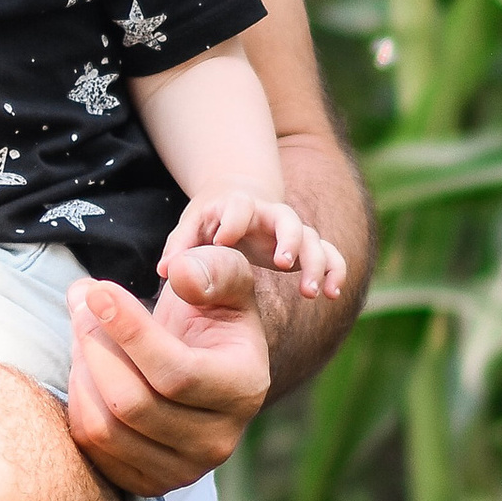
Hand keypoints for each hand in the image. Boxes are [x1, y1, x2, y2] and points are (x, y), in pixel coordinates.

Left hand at [65, 252, 268, 497]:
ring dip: (81, 370)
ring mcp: (183, 469)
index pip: (176, 372)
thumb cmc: (211, 318)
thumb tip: (183, 275)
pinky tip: (86, 366)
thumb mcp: (225, 282)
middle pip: (132, 403)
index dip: (129, 330)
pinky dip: (77, 401)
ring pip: (105, 428)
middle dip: (95, 346)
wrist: (204, 366)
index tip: (97, 290)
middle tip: (82, 304)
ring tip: (83, 329)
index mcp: (244, 389)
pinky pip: (92, 448)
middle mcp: (219, 441)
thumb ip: (214, 268)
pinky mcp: (147, 482)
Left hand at [160, 190, 347, 303]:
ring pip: (312, 239)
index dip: (234, 221)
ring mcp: (290, 230)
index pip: (240, 207)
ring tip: (311, 292)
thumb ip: (180, 246)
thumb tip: (166, 270)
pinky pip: (330, 253)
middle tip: (284, 265)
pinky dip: (335, 270)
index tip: (224, 242)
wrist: (239, 206)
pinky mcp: (305, 247)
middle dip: (288, 241)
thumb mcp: (191, 227)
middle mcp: (269, 215)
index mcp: (238, 207)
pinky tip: (332, 295)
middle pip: (287, 220)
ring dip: (316, 263)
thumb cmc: (209, 221)